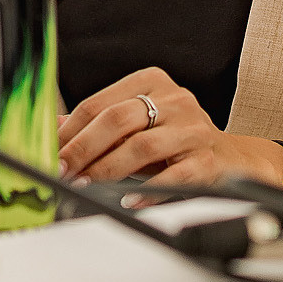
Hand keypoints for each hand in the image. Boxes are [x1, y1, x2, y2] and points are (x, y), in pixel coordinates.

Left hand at [57, 67, 282, 188]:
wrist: (231, 157)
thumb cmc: (174, 140)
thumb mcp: (137, 125)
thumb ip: (99, 125)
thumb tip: (52, 133)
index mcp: (151, 81)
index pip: (100, 103)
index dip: (70, 130)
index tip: (51, 152)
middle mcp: (174, 99)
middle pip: (119, 119)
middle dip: (84, 148)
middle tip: (63, 171)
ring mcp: (193, 128)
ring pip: (143, 146)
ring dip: (108, 170)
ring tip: (86, 185)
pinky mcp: (208, 159)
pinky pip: (174, 176)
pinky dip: (149, 191)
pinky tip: (131, 200)